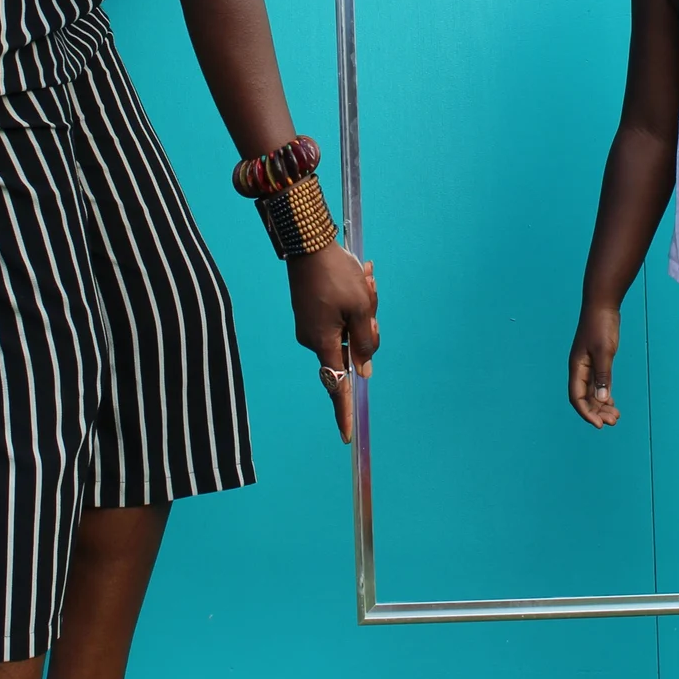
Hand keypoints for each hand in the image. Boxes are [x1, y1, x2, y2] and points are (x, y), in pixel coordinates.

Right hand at [289, 244, 379, 444]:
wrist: (308, 243)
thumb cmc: (337, 275)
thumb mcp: (362, 307)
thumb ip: (366, 342)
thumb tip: (364, 370)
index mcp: (324, 343)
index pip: (338, 386)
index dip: (344, 412)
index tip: (348, 435)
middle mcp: (313, 339)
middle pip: (351, 348)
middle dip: (367, 325)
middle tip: (371, 292)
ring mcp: (310, 325)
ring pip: (347, 329)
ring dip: (361, 307)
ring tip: (364, 277)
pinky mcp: (310, 312)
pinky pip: (338, 317)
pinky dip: (351, 301)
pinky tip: (358, 277)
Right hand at [568, 307, 620, 426]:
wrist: (602, 305)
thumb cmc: (601, 326)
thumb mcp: (604, 352)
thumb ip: (603, 376)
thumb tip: (603, 400)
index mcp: (577, 368)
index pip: (577, 397)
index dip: (586, 413)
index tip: (600, 424)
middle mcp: (580, 369)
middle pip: (585, 398)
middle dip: (597, 412)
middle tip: (614, 421)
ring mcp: (587, 365)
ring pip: (592, 392)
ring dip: (602, 405)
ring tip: (616, 416)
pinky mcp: (596, 360)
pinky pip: (597, 383)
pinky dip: (604, 394)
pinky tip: (612, 402)